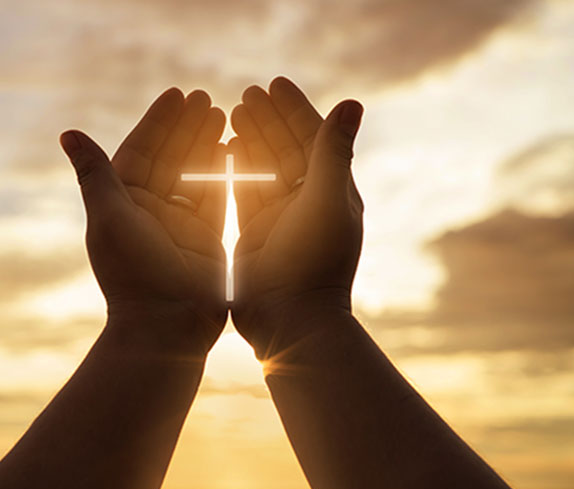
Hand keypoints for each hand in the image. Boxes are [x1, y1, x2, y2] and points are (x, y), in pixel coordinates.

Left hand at [60, 88, 227, 356]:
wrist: (167, 327)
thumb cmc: (134, 273)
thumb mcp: (110, 217)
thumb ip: (95, 173)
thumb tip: (68, 133)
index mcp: (123, 202)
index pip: (141, 150)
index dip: (159, 122)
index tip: (177, 94)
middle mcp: (150, 210)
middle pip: (170, 157)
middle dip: (186, 127)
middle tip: (205, 98)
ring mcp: (179, 223)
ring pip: (194, 173)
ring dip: (206, 143)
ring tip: (222, 113)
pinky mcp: (206, 238)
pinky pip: (216, 196)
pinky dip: (224, 172)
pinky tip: (234, 148)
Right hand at [229, 77, 364, 357]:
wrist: (291, 320)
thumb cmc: (315, 262)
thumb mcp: (327, 201)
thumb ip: (333, 151)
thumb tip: (352, 102)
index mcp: (332, 191)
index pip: (313, 138)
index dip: (295, 109)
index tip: (274, 83)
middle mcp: (308, 202)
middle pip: (286, 149)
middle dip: (268, 120)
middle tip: (246, 93)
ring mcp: (281, 219)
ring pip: (263, 168)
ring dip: (249, 139)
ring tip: (230, 112)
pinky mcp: (255, 235)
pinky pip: (244, 192)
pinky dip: (234, 169)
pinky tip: (220, 149)